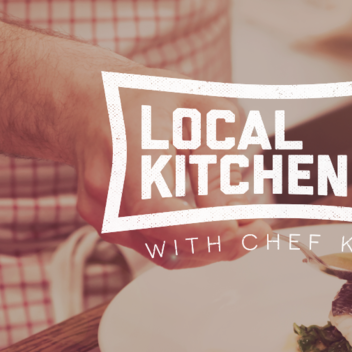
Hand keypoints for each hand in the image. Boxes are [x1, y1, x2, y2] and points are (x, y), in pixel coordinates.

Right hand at [72, 66, 271, 268]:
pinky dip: (192, 244)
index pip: (154, 207)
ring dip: (210, 248)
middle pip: (164, 239)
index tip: (241, 227)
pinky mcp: (109, 227)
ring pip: (163, 253)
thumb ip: (219, 156)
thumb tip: (233, 211)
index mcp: (127, 147)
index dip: (199, 228)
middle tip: (261, 232)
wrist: (90, 104)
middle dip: (220, 243)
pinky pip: (157, 248)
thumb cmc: (145, 99)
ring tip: (247, 228)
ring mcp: (102, 212)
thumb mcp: (200, 106)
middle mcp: (106, 186)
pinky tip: (218, 227)